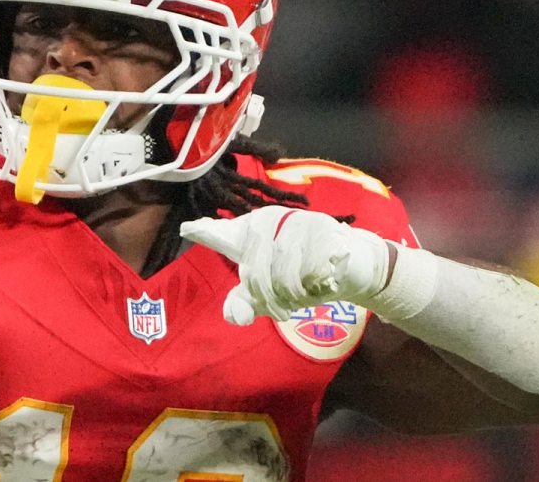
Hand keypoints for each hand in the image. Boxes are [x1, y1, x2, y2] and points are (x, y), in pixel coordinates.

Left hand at [180, 206, 389, 325]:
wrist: (351, 262)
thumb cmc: (304, 274)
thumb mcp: (273, 293)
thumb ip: (249, 302)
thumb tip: (232, 316)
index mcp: (252, 233)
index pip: (224, 235)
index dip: (206, 233)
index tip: (187, 229)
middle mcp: (271, 222)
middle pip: (255, 275)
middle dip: (271, 300)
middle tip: (286, 307)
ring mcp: (297, 223)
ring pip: (284, 278)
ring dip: (297, 296)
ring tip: (307, 289)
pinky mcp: (323, 230)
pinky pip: (311, 274)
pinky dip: (318, 286)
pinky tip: (324, 279)